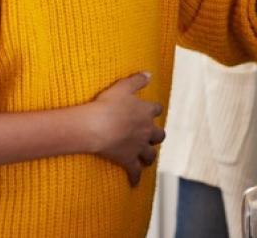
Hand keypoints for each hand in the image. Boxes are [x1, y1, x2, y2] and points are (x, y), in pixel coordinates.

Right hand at [82, 72, 163, 186]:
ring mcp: (138, 146)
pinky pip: (135, 172)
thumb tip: (149, 73)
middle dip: (156, 136)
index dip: (153, 110)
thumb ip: (137, 80)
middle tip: (151, 137)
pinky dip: (135, 177)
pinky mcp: (129, 160)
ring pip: (150, 154)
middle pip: (159, 134)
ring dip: (149, 156)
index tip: (151, 111)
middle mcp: (146, 130)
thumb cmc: (108, 104)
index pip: (156, 109)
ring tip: (146, 158)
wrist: (97, 126)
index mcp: (145, 112)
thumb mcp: (123, 87)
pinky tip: (134, 183)